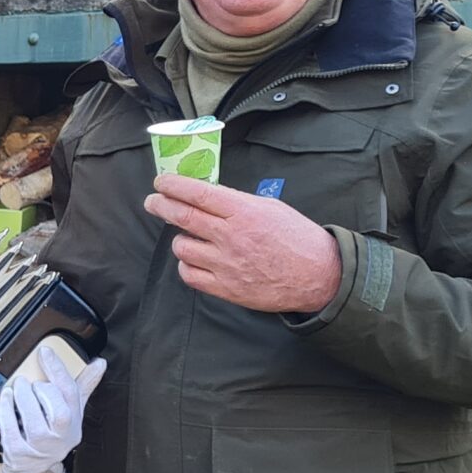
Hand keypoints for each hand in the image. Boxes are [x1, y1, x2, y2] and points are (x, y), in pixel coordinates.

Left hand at [0, 353, 106, 472]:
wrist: (30, 467)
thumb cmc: (52, 433)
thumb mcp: (69, 411)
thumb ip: (82, 386)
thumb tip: (99, 364)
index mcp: (74, 422)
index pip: (71, 393)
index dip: (58, 370)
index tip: (45, 351)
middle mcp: (60, 437)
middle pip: (57, 410)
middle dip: (42, 389)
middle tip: (30, 381)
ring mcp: (40, 448)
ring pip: (34, 420)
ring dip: (22, 396)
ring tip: (17, 386)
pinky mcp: (19, 454)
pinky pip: (11, 429)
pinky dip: (6, 410)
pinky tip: (5, 397)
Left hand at [145, 174, 342, 313]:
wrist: (318, 275)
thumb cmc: (296, 238)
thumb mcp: (270, 208)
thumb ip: (236, 202)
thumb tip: (205, 196)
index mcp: (244, 212)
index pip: (198, 193)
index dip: (173, 186)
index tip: (161, 183)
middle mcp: (231, 236)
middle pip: (182, 216)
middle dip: (161, 206)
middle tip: (153, 202)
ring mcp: (227, 264)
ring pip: (182, 247)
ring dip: (180, 239)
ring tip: (189, 237)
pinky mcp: (226, 288)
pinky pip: (189, 275)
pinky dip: (186, 266)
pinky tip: (194, 260)